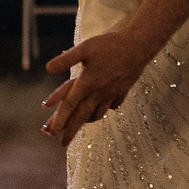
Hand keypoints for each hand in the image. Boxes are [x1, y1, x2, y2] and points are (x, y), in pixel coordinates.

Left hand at [42, 27, 156, 144]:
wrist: (139, 45)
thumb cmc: (110, 45)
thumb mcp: (84, 48)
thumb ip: (66, 59)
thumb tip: (48, 69)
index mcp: (87, 83)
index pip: (70, 105)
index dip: (60, 119)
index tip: (52, 132)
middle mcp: (99, 92)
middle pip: (82, 116)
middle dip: (71, 131)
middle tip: (62, 144)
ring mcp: (112, 93)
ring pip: (98, 113)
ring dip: (87, 122)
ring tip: (79, 126)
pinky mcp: (123, 90)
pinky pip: (112, 106)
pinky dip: (105, 110)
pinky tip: (102, 109)